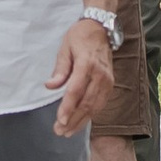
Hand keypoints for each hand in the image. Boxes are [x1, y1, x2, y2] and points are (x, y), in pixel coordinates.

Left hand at [45, 18, 115, 136]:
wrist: (101, 28)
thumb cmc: (80, 36)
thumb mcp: (65, 48)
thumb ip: (60, 69)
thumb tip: (49, 86)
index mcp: (86, 64)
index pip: (76, 91)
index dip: (68, 108)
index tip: (59, 121)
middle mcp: (99, 74)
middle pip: (86, 103)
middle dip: (72, 120)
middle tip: (60, 131)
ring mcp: (107, 80)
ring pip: (95, 106)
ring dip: (81, 121)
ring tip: (68, 131)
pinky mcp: (110, 84)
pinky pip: (100, 103)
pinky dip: (91, 114)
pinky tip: (81, 121)